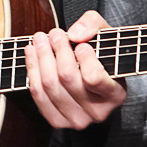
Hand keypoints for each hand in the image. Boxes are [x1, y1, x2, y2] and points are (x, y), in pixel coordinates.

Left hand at [24, 10, 126, 128]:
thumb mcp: (105, 33)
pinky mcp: (57, 121)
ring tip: (40, 39)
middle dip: (57, 51)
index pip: (94, 78)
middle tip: (54, 33)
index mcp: (114, 94)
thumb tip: (74, 34)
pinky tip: (31, 53)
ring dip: (41, 58)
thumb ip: (93, 25)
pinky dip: (32, 71)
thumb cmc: (101, 54)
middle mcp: (97, 112)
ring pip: (50, 86)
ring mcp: (76, 119)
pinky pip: (39, 96)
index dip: (84, 59)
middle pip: (67, 78)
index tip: (80, 44)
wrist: (93, 76)